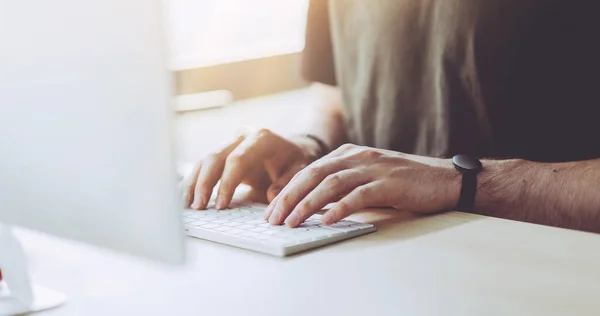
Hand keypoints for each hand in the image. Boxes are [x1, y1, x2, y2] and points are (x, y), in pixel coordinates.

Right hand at [181, 128, 319, 209]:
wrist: (290, 149)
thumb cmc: (293, 161)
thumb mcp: (298, 171)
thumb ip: (286, 183)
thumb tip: (271, 196)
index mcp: (261, 138)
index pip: (237, 159)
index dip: (226, 182)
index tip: (221, 204)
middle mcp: (241, 136)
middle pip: (215, 157)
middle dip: (204, 183)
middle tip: (199, 207)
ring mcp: (229, 142)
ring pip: (204, 160)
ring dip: (194, 183)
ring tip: (187, 206)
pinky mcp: (221, 152)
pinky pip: (202, 165)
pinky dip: (193, 181)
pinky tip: (185, 197)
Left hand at [264, 144, 460, 226]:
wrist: (444, 179)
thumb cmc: (403, 182)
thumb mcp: (367, 177)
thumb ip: (342, 186)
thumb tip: (313, 207)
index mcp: (348, 154)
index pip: (309, 171)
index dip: (287, 191)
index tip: (272, 211)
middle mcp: (356, 157)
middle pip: (313, 175)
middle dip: (289, 197)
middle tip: (274, 219)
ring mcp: (373, 168)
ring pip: (331, 184)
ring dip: (308, 204)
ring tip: (292, 222)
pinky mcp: (389, 183)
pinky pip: (359, 195)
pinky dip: (341, 208)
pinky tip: (328, 221)